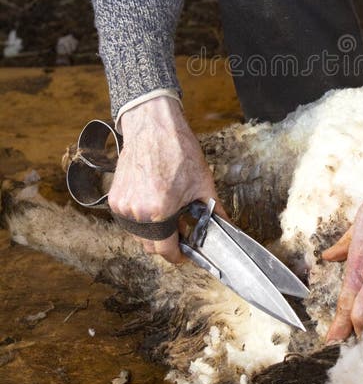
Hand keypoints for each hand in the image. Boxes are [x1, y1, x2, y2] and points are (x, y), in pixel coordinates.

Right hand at [109, 96, 225, 263]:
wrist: (154, 127)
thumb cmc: (178, 150)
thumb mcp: (203, 184)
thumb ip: (215, 212)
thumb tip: (226, 228)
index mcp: (159, 212)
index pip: (166, 251)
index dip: (179, 256)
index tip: (185, 253)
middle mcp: (137, 213)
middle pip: (151, 246)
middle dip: (167, 242)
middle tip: (180, 229)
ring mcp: (122, 206)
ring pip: (138, 234)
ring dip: (153, 231)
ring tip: (167, 213)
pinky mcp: (114, 198)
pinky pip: (128, 220)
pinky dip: (141, 218)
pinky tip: (153, 202)